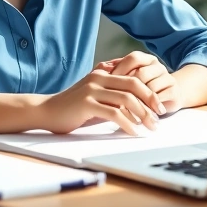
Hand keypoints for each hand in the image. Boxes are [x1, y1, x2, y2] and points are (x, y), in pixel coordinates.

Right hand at [35, 69, 164, 134]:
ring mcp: (92, 90)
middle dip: (150, 102)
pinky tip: (133, 132)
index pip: (133, 79)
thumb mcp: (93, 97)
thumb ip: (111, 96)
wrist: (46, 111)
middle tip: (159, 117)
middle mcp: (98, 79)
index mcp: (102, 74)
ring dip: (142, 115)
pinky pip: (114, 114)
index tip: (159, 107)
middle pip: (134, 86)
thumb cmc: (71, 108)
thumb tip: (135, 106)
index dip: (149, 93)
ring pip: (126, 100)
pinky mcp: (86, 104)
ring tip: (150, 127)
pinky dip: (127, 124)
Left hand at [95, 51, 183, 113]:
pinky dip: (147, 108)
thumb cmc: (141, 88)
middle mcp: (158, 66)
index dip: (120, 70)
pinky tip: (137, 116)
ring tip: (123, 110)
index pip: (133, 59)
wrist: (167, 97)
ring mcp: (168, 78)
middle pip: (141, 74)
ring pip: (150, 88)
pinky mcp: (174, 92)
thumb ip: (115, 72)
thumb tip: (98, 70)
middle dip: (127, 88)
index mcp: (146, 59)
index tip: (106, 83)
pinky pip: (159, 99)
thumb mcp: (127, 79)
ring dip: (136, 101)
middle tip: (113, 99)